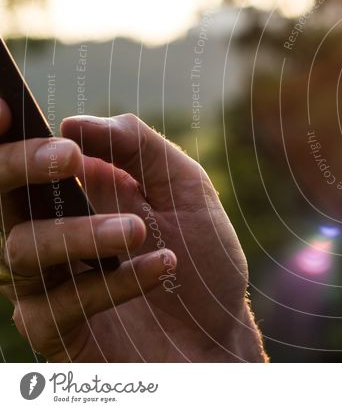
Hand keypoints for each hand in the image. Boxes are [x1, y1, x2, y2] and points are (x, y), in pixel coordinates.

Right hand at [0, 99, 266, 361]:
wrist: (222, 332)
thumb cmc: (203, 259)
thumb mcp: (186, 190)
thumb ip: (139, 148)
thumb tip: (73, 122)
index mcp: (79, 194)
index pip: (24, 161)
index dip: (7, 139)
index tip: (4, 106)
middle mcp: (54, 233)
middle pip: (4, 195)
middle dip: (22, 166)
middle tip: (66, 157)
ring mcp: (49, 284)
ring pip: (24, 247)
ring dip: (84, 231)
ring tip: (139, 231)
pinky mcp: (55, 330)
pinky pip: (59, 303)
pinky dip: (113, 281)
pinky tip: (160, 266)